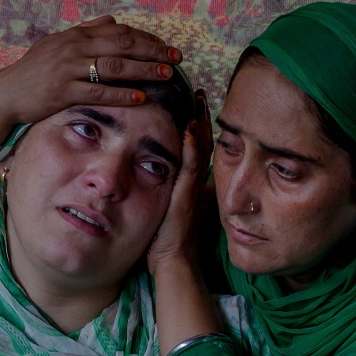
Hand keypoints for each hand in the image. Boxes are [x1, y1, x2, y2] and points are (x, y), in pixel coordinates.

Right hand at [0, 16, 183, 147]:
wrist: (7, 93)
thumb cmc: (34, 70)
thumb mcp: (58, 43)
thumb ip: (86, 31)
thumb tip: (112, 20)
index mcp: (76, 35)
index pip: (119, 32)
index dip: (146, 38)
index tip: (166, 46)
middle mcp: (74, 48)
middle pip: (122, 46)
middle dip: (153, 51)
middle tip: (176, 58)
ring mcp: (68, 69)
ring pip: (114, 67)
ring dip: (144, 70)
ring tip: (166, 75)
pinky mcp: (63, 91)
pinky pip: (98, 92)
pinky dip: (122, 94)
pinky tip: (140, 97)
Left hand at [149, 92, 212, 274]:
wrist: (172, 262)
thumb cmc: (164, 238)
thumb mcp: (163, 205)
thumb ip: (165, 187)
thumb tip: (154, 170)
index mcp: (189, 182)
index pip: (194, 146)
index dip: (195, 124)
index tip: (192, 102)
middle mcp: (195, 182)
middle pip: (201, 142)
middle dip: (200, 116)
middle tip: (198, 93)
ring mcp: (193, 188)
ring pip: (200, 150)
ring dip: (200, 124)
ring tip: (198, 101)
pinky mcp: (187, 197)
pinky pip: (191, 167)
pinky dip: (191, 147)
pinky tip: (189, 129)